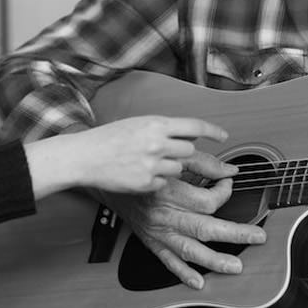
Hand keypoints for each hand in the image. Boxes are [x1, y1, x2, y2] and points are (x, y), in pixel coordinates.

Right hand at [25, 114, 232, 197]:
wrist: (85, 156)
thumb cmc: (107, 138)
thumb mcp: (136, 124)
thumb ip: (161, 128)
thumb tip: (186, 133)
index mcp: (156, 124)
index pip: (194, 126)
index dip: (212, 131)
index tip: (223, 136)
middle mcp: (158, 143)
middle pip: (190, 150)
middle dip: (183, 153)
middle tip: (169, 153)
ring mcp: (154, 165)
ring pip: (178, 168)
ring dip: (169, 167)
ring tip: (146, 162)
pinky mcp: (148, 184)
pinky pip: (164, 184)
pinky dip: (156, 180)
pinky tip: (137, 173)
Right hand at [101, 151, 265, 289]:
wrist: (109, 180)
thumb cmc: (141, 168)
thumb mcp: (170, 158)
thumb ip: (201, 162)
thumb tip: (228, 170)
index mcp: (170, 190)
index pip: (207, 200)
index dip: (224, 192)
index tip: (228, 183)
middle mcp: (164, 213)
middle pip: (205, 227)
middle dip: (235, 234)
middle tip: (257, 236)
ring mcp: (157, 230)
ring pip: (190, 249)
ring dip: (215, 260)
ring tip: (236, 266)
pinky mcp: (150, 240)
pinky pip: (168, 260)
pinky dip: (183, 273)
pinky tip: (198, 282)